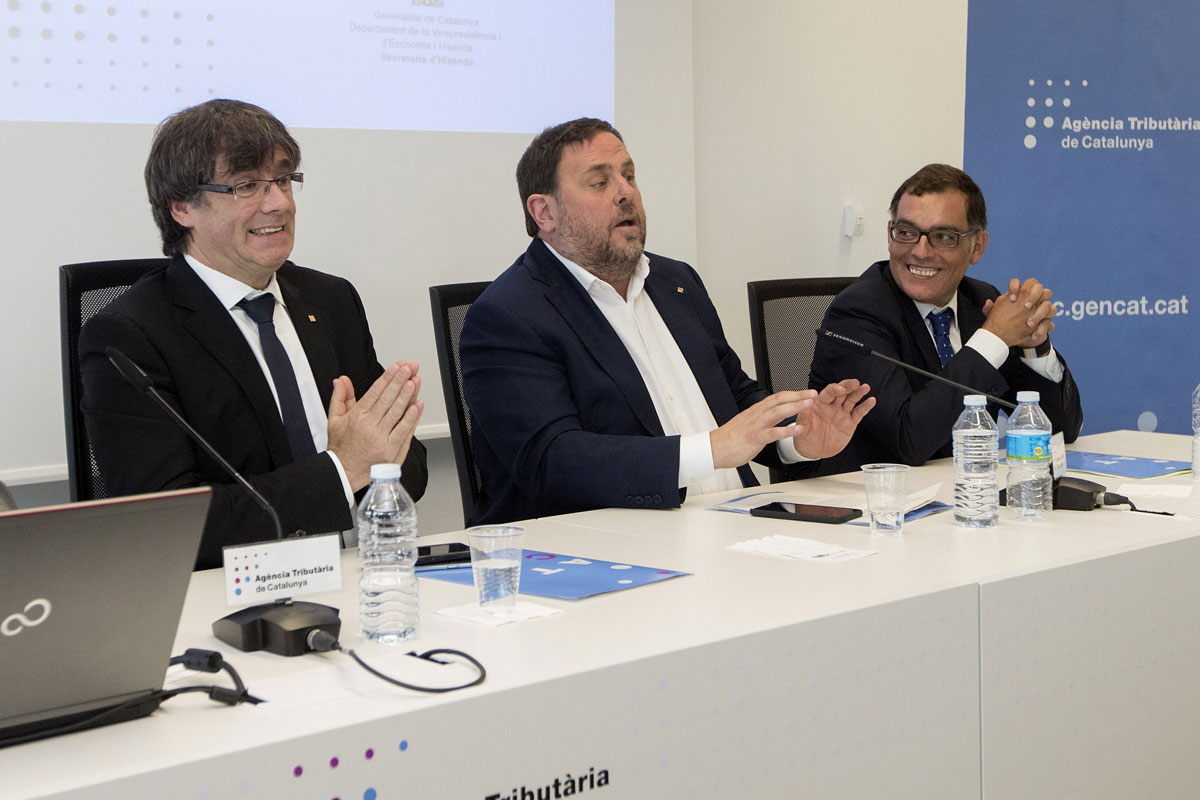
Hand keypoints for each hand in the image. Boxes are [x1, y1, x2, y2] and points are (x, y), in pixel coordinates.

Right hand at [326, 360, 423, 489]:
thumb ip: (340, 398)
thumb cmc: (341, 447)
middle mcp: (369, 426)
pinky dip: (412, 418)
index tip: (397, 367)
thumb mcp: (334, 420)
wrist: (343, 473)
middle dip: (400, 381)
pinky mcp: (391, 450)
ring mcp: (381, 438)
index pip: (375, 392)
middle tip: (410, 368)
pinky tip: (418, 406)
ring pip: (397, 413)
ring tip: (415, 381)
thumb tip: (341, 380)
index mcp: (357, 417)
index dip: (387, 378)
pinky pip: (404, 432)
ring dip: (408, 396)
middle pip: (388, 399)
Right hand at [709, 380, 873, 468]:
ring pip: (778, 412)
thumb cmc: (729, 439)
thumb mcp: (746, 424)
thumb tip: (771, 416)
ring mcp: (756, 425)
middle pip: (780, 400)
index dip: (793, 393)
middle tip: (814, 394)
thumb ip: (760, 419)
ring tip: (810, 405)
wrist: (713, 448)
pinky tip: (798, 429)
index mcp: (755, 411)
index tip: (805, 392)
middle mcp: (756, 414)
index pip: (777, 397)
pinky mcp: (755, 438)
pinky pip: (773, 432)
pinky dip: (787, 430)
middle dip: (798, 395)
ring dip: (795, 407)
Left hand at [790, 379, 875, 458]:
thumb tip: (804, 406)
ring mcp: (841, 414)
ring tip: (865, 387)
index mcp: (819, 404)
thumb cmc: (805, 437)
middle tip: (855, 382)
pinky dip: (865, 407)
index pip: (828, 393)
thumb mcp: (802, 428)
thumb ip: (804, 417)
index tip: (841, 388)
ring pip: (851, 400)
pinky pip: (859, 413)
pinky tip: (871, 400)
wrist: (814, 451)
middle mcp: (832, 406)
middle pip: (842, 393)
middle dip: (848, 387)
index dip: (835, 389)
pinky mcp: (850, 423)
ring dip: (858, 393)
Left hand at [981, 278, 1055, 347]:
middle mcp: (1033, 299)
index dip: (1016, 287)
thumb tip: (988, 302)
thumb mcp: (995, 317)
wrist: (1014, 337)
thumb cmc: (1005, 323)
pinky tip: (1033, 335)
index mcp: (1020, 294)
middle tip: (1026, 306)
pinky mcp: (1046, 322)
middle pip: (1040, 288)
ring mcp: (1042, 310)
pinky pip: (1049, 323)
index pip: (1019, 283)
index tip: (1011, 298)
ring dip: (1039, 314)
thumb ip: (990, 310)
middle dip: (1034, 296)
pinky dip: (1041, 330)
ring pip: (1048, 305)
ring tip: (1029, 324)